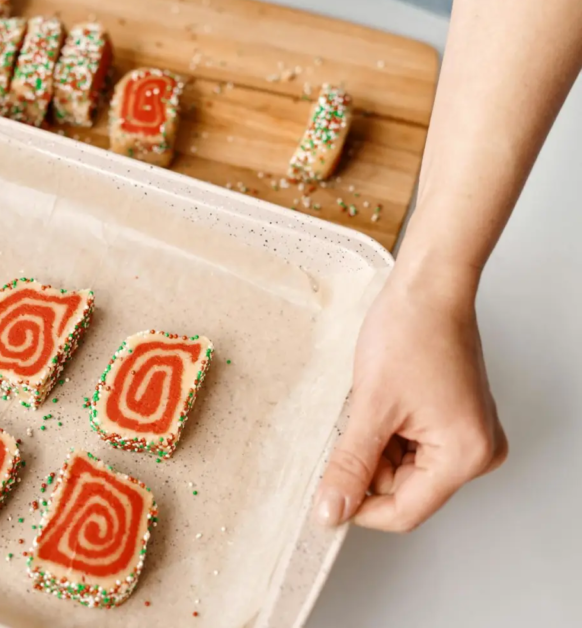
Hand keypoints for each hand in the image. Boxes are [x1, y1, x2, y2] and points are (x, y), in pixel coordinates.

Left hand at [315, 266, 507, 531]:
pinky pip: (410, 445)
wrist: (427, 287)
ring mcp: (466, 435)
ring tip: (370, 404)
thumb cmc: (411, 332)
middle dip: (367, 465)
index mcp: (465, 455)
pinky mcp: (452, 420)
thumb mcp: (371, 407)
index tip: (323, 499)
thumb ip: (350, 466)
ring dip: (374, 445)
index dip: (359, 509)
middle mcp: (476, 452)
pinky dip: (385, 431)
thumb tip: (332, 511)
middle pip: (403, 489)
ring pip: (401, 467)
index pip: (404, 512)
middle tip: (349, 426)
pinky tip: (380, 401)